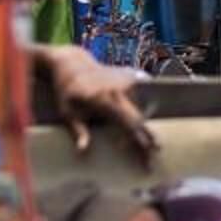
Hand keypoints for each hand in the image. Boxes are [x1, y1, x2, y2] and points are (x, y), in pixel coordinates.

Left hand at [39, 44, 156, 165]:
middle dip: (149, 139)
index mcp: (105, 99)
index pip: (129, 125)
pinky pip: (140, 98)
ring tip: (139, 139)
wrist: (72, 62)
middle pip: (141, 119)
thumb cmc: (66, 91)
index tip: (149, 158)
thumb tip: (82, 151)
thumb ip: (77, 130)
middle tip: (154, 158)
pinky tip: (135, 114)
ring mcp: (129, 80)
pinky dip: (138, 110)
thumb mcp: (66, 111)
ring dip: (140, 125)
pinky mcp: (132, 75)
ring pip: (140, 109)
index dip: (141, 142)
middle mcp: (121, 89)